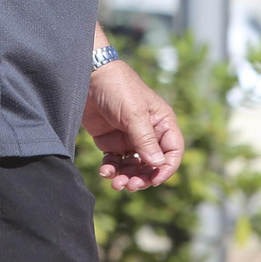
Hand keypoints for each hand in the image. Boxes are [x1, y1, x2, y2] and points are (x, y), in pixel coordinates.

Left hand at [82, 61, 183, 191]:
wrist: (88, 76)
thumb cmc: (118, 88)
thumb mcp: (134, 113)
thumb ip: (145, 140)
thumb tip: (158, 165)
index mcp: (161, 122)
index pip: (172, 151)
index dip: (166, 168)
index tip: (154, 180)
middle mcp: (148, 132)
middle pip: (152, 164)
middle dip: (142, 177)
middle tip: (130, 185)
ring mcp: (129, 138)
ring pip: (133, 167)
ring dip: (126, 177)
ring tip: (116, 183)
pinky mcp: (111, 141)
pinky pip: (115, 163)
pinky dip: (111, 170)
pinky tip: (105, 171)